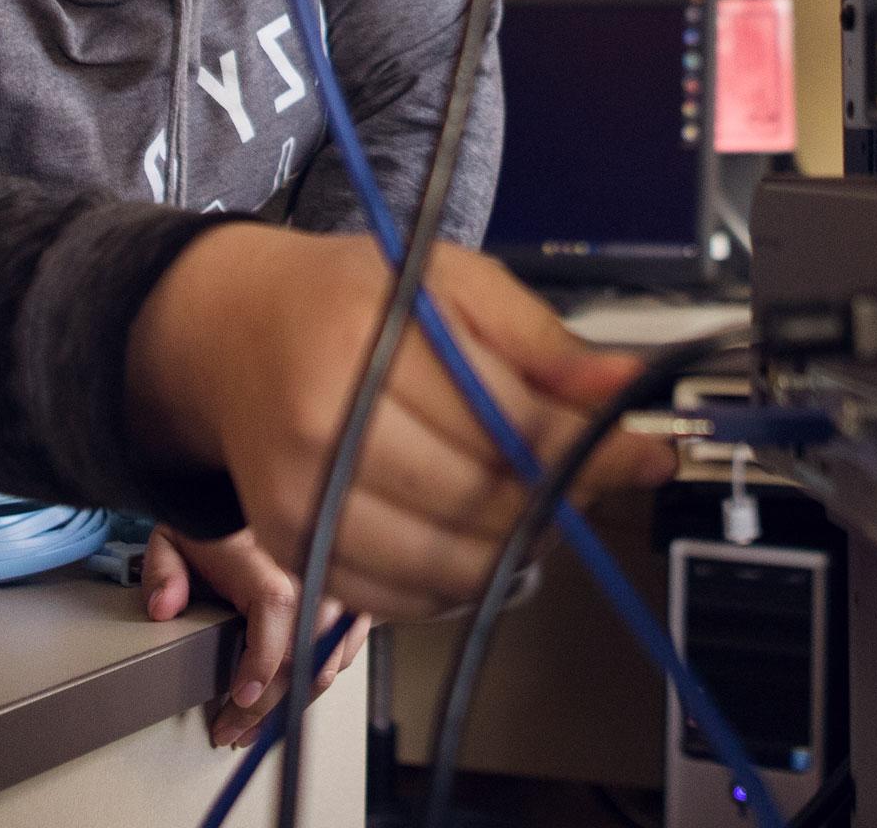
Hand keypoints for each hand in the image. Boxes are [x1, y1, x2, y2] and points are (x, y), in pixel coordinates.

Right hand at [126, 227, 675, 618]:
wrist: (232, 331)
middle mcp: (322, 426)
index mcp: (363, 339)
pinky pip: (404, 598)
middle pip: (483, 500)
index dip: (590, 445)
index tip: (644, 450)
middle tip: (591, 478)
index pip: (507, 419)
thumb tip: (624, 388)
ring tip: (532, 502)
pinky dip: (458, 579)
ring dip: (515, 547)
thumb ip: (538, 336)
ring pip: (451, 563)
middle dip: (559, 498)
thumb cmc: (343, 298)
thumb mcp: (447, 278)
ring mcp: (302, 498)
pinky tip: (472, 532)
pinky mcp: (293, 546)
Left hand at [140, 525, 370, 747]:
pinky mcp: (349, 598)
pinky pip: (347, 649)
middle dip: (266, 707)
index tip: (239, 697)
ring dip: (292, 702)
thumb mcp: (174, 538)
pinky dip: (321, 678)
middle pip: (302, 652)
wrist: (247, 500)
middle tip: (230, 731)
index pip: (275, 607)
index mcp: (266, 558)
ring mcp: (334, 587)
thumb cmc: (214, 526)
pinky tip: (292, 695)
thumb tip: (163, 608)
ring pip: (329, 661)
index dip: (262, 660)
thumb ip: (164, 570)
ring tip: (256, 726)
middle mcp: (308, 572)